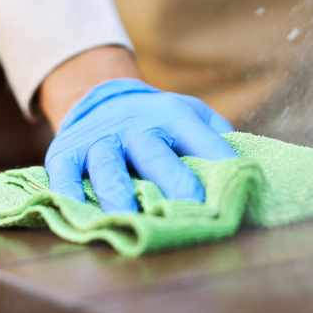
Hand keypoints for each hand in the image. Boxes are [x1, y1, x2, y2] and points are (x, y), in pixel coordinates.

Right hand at [44, 78, 237, 211]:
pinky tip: (72, 209)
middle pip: (153, 152)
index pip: (201, 138)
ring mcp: (99, 138)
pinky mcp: (66, 151)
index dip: (219, 160)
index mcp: (172, 115)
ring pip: (107, 164)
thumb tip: (249, 169)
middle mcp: (135, 124)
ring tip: (128, 216)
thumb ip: (218, 136)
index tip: (238, 185)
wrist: (101, 97)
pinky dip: (66, 191)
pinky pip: (62, 171)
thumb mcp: (192, 114)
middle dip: (172, 178)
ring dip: (117, 190)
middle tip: (191, 204)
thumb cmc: (158, 120)